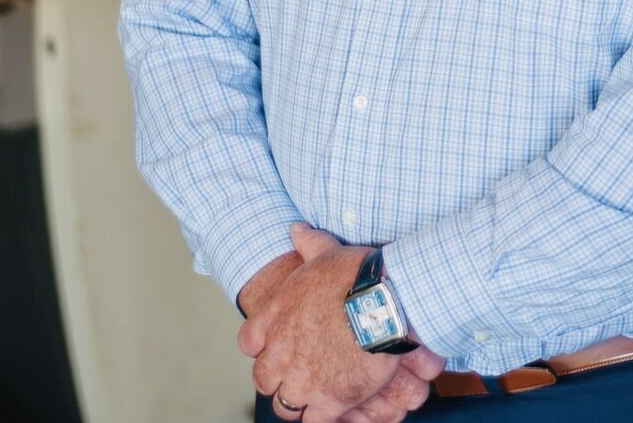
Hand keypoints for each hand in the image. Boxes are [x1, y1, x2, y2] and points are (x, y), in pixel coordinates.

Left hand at [240, 225, 442, 422]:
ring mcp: (303, 381)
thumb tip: (295, 228)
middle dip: (278, 379)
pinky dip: (321, 417)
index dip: (262, 347)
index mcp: (275, 318)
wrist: (384, 302)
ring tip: (315, 394)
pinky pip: (313, 422)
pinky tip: (333, 408)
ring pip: (284, 405)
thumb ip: (308, 243)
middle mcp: (282, 353)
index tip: (276, 346)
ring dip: (297, 400)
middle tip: (297, 373)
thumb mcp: (327, 252)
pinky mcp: (329, 401)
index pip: (249, 342)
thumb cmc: (356, 276)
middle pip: (264, 380)